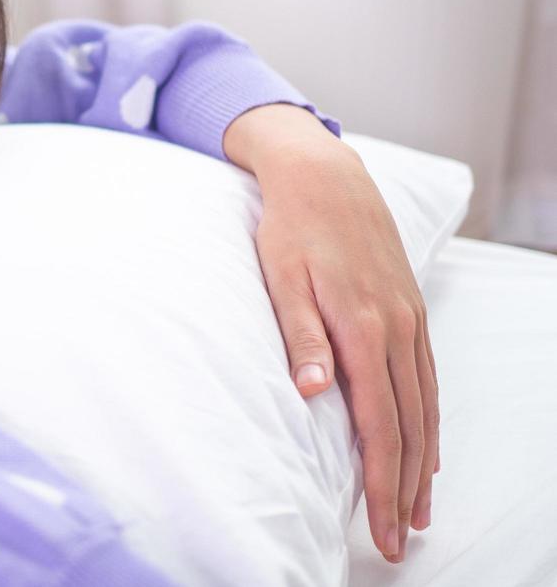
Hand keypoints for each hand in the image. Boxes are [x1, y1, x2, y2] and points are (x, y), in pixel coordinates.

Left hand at [224, 105, 439, 564]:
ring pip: (425, 405)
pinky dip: (430, 418)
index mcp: (361, 328)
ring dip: (424, 460)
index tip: (381, 525)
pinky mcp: (410, 309)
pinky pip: (427, 377)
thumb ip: (299, 335)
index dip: (380, 481)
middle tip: (401, 538)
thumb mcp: (281, 276)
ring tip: (418, 507)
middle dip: (405, 487)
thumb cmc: (291, 227)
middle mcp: (396, 329)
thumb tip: (311, 392)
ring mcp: (409, 319)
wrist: (324, 174)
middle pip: (409, 426)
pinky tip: (427, 443)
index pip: (378, 424)